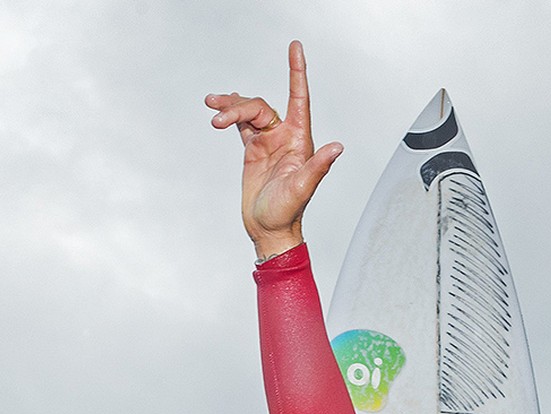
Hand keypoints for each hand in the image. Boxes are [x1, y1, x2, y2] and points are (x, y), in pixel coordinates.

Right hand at [206, 41, 341, 260]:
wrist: (269, 229)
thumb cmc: (288, 213)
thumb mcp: (303, 189)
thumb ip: (318, 166)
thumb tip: (338, 148)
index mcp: (300, 140)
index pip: (299, 98)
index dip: (297, 72)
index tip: (295, 47)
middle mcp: (285, 137)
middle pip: (260, 106)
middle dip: (238, 107)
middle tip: (218, 120)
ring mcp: (268, 142)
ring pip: (248, 112)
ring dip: (230, 109)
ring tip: (212, 113)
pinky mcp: (253, 150)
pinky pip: (242, 124)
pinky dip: (230, 115)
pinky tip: (218, 112)